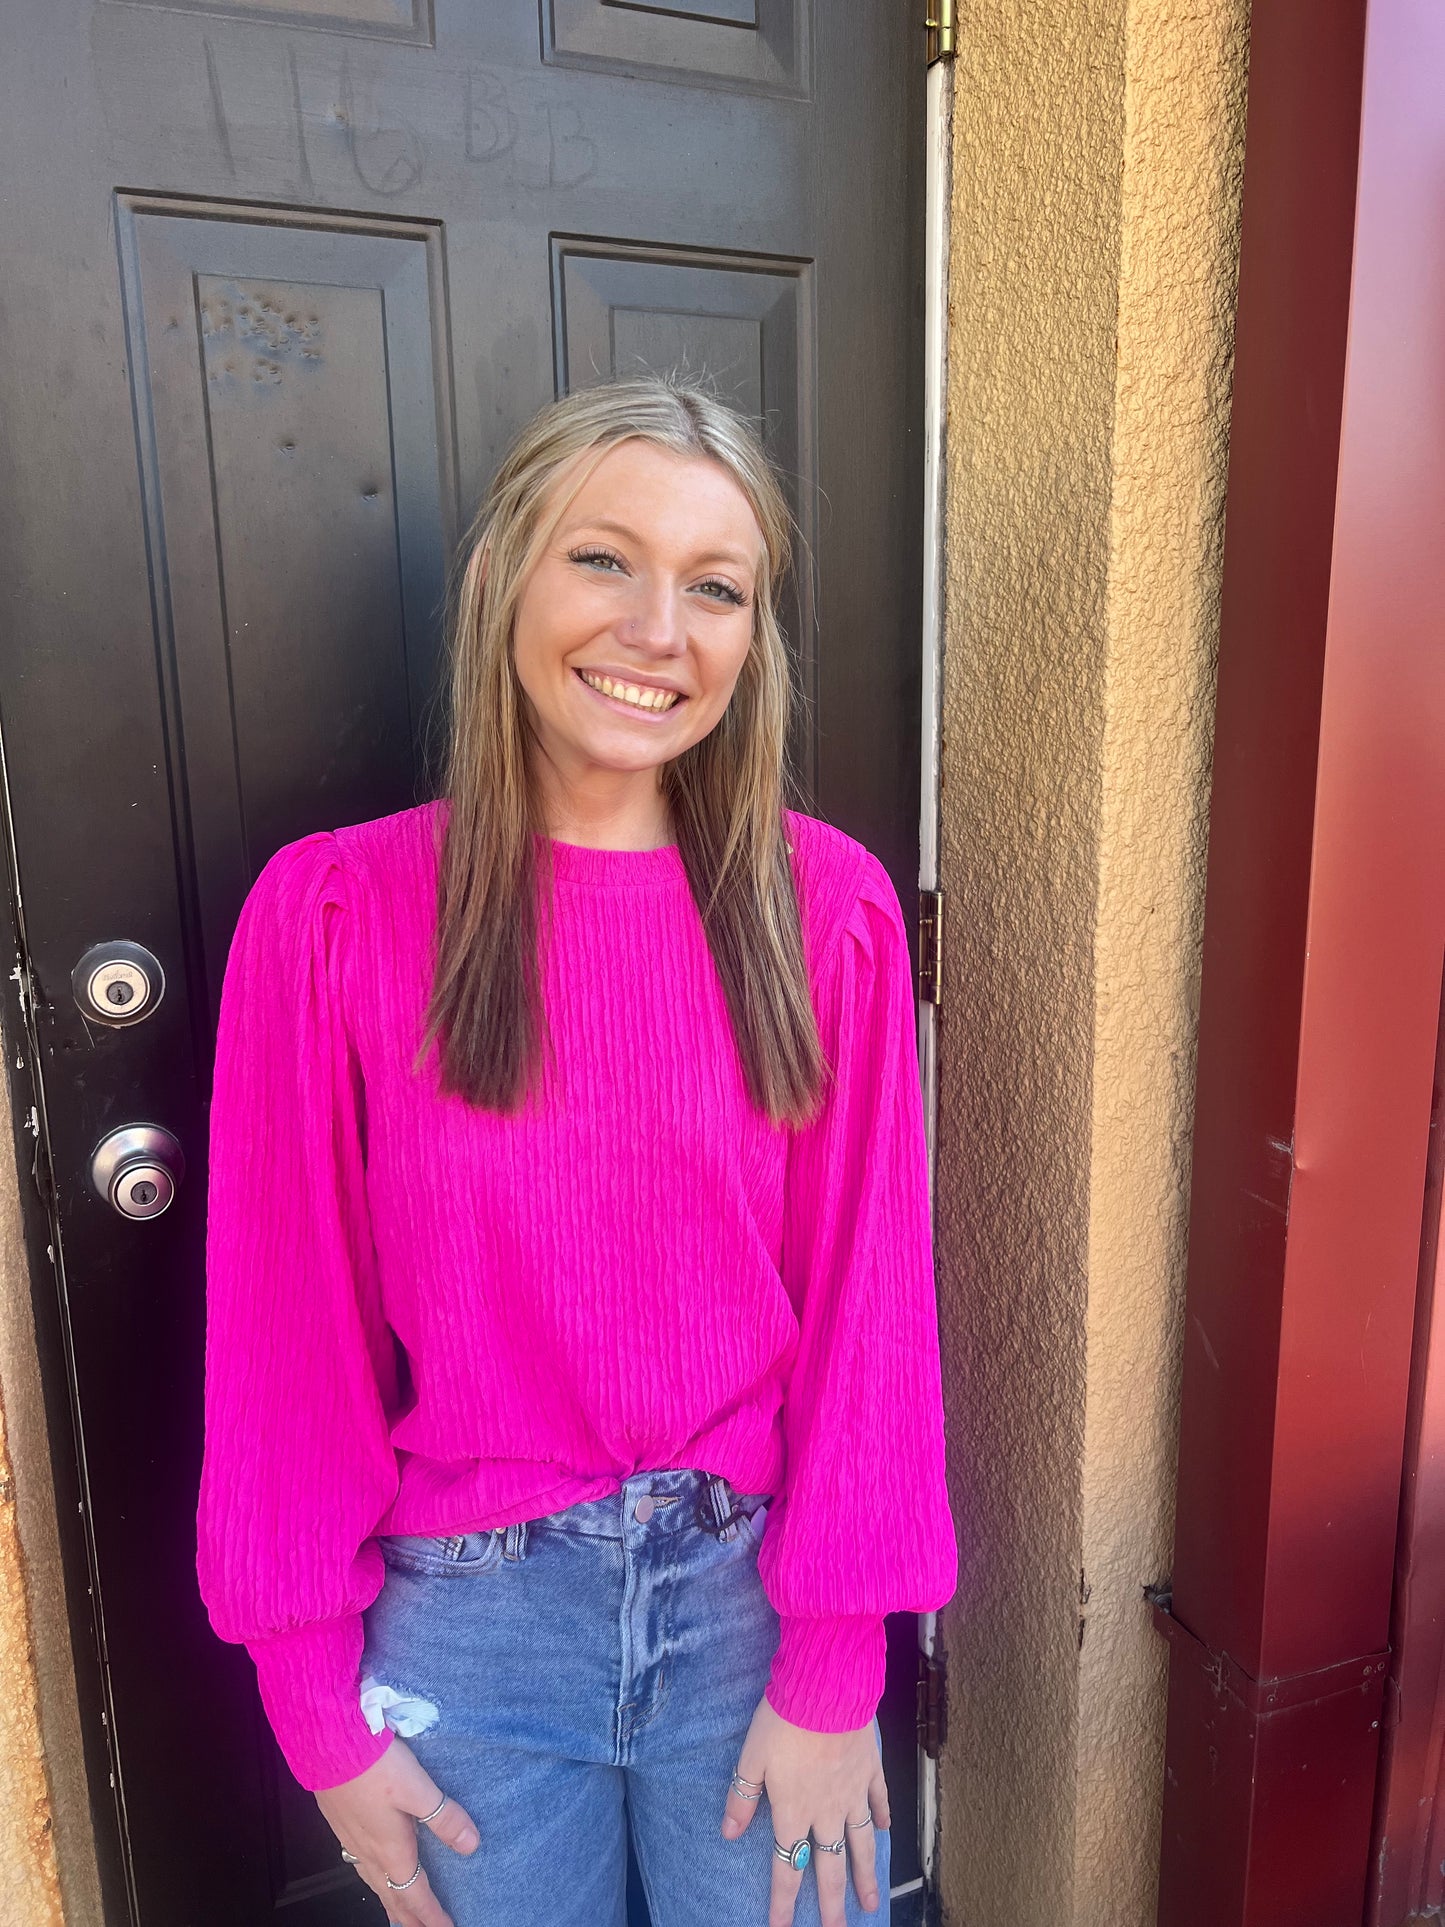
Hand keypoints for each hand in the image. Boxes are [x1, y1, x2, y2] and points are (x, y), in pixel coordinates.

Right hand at [316, 1735, 478, 1926]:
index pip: (414, 1894)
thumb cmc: (373, 1765)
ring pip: (372, 1881)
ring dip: (388, 1899)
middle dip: (409, 1917)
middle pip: (391, 1895)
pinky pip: (358, 1864)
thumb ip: (444, 1817)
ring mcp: (350, 1838)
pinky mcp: (339, 1821)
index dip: (431, 1916)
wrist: (326, 1744)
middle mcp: (368, 1851)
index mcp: (390, 1849)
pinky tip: (370, 1866)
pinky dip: (371, 1878)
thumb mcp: (418, 1788)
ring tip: (397, 1911)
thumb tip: (471, 1846)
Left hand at [721, 1696, 889, 1925]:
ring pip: (860, 1843)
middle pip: (830, 1866)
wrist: (827, 1688)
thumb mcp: (751, 1757)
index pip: (787, 1867)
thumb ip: (741, 1797)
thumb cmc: (783, 1720)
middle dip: (832, 1905)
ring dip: (865, 1875)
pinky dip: (882, 1817)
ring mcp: (852, 1792)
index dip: (784, 1901)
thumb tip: (729, 1834)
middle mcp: (826, 1811)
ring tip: (870, 1904)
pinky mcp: (870, 1769)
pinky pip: (878, 1800)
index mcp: (793, 1811)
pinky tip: (885, 1832)